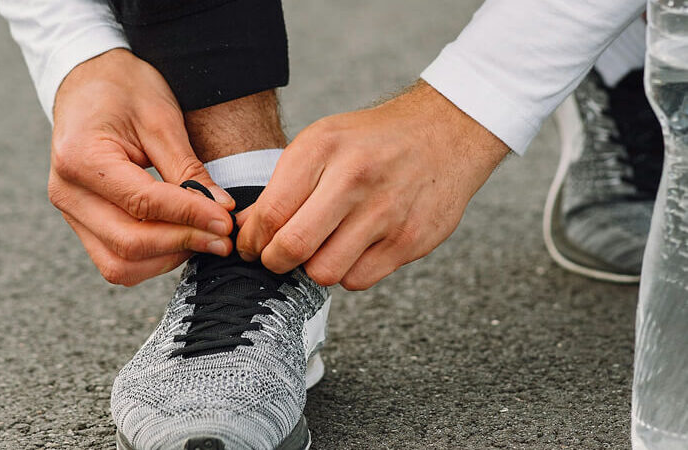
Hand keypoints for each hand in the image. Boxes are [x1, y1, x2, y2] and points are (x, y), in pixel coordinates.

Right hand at [49, 49, 234, 285]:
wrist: (87, 81)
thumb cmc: (123, 89)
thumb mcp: (160, 118)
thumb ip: (188, 169)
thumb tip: (221, 210)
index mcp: (79, 158)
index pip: (142, 203)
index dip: (190, 216)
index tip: (226, 221)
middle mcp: (67, 193)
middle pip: (128, 243)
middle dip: (182, 243)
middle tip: (223, 238)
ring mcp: (70, 213)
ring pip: (120, 264)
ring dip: (167, 258)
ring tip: (204, 238)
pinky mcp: (81, 224)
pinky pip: (115, 260)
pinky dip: (152, 258)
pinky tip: (180, 239)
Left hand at [236, 81, 508, 289]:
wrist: (445, 133)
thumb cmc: (371, 142)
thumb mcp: (322, 142)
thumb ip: (282, 185)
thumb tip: (243, 229)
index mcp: (323, 148)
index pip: (270, 213)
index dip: (253, 239)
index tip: (253, 245)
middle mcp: (355, 178)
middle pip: (293, 247)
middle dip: (274, 261)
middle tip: (277, 256)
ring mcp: (387, 211)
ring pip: (324, 272)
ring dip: (313, 268)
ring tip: (320, 248)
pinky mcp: (411, 239)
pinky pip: (358, 280)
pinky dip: (348, 272)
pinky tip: (353, 248)